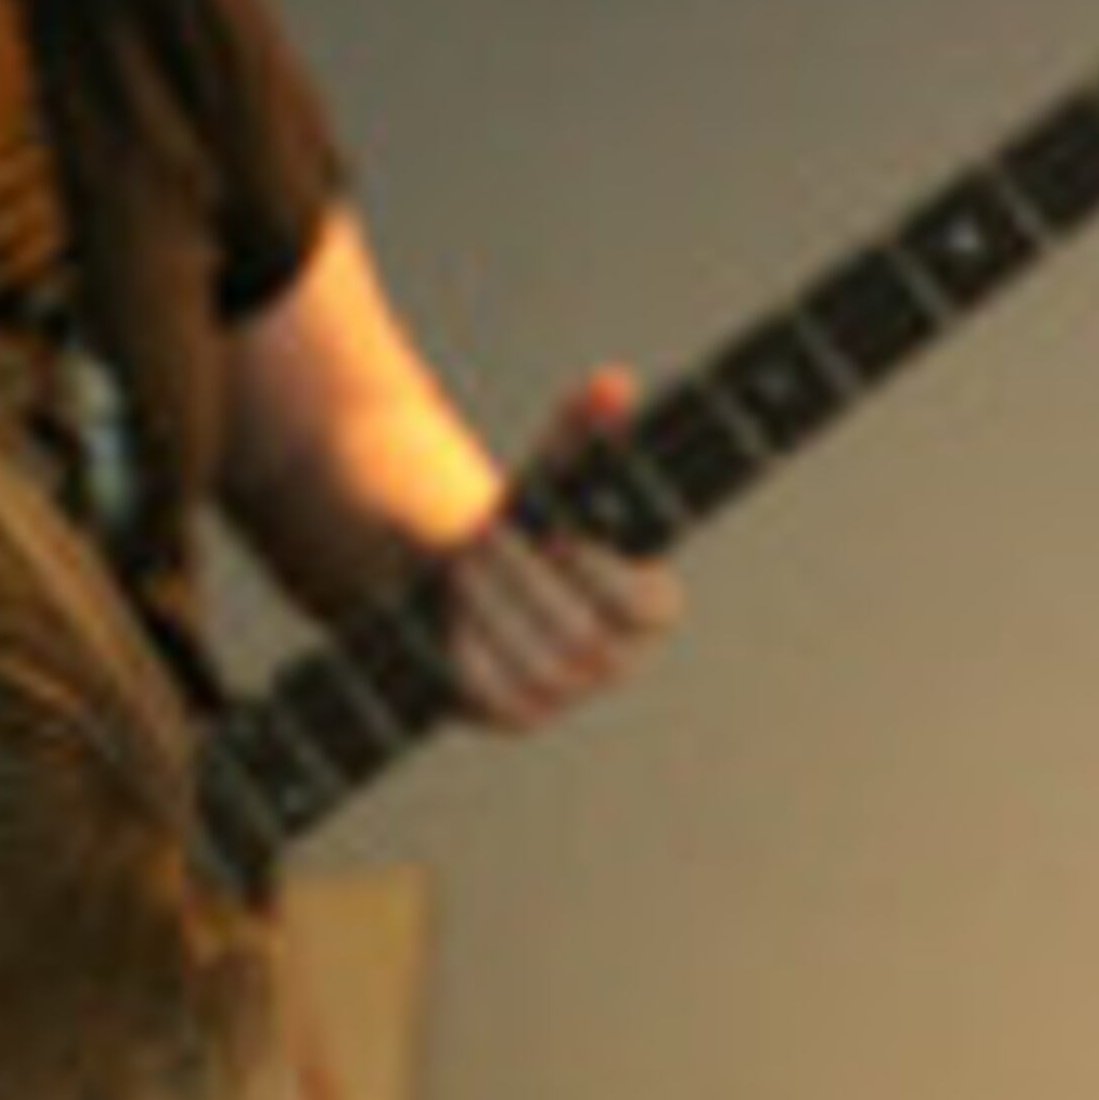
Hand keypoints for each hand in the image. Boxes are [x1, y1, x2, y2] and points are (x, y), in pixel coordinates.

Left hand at [439, 366, 681, 730]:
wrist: (465, 578)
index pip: (650, 606)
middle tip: (486, 537)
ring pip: (537, 665)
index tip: (558, 535)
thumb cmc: (526, 525)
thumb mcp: (550, 478)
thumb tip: (613, 385)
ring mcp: (566, 695)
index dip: (603, 573)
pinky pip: (494, 692)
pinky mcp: (514, 714)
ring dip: (493, 607)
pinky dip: (468, 645)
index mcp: (648, 607)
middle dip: (527, 580)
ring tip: (463, 564)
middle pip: (581, 633)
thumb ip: (582, 434)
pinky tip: (448, 605)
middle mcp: (617, 660)